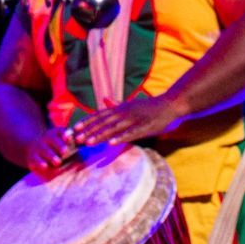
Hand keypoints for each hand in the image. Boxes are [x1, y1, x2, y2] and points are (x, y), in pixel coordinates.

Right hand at [24, 125, 77, 173]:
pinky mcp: (33, 157)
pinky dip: (40, 163)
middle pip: (53, 140)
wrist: (33, 149)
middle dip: (59, 145)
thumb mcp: (64, 141)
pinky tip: (44, 166)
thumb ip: (77, 142)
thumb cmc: (56, 146)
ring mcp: (39, 148)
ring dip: (51, 156)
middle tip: (64, 151)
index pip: (61, 132)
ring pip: (45, 151)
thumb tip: (90, 141)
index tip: (69, 138)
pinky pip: (36, 160)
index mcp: (56, 133)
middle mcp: (47, 139)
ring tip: (57, 161)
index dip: (65, 135)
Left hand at [67, 93, 185, 149]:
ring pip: (113, 129)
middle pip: (103, 122)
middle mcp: (124, 112)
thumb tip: (105, 99)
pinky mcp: (144, 127)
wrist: (169, 104)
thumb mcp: (131, 104)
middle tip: (76, 138)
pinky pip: (130, 134)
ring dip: (100, 135)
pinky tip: (111, 143)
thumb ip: (117, 104)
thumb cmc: (150, 106)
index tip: (75, 128)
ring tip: (88, 142)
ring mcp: (134, 119)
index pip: (100, 115)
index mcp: (120, 108)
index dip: (87, 121)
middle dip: (89, 131)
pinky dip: (120, 138)